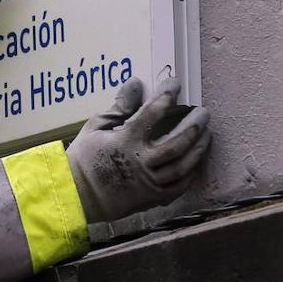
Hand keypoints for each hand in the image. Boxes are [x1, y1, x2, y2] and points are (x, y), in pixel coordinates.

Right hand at [66, 78, 211, 223]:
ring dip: (198, 148)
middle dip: (194, 125)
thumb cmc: (83, 158)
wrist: (76, 195)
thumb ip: (119, 107)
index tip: (175, 84)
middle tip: (203, 112)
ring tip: (206, 134)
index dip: (167, 95)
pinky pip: (178, 186)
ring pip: (183, 165)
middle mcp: (141, 161)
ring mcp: (149, 182)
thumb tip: (136, 83)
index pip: (152, 113)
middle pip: (177, 141)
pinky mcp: (151, 197)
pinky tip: (194, 162)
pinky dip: (189, 173)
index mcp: (125, 141)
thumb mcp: (96, 127)